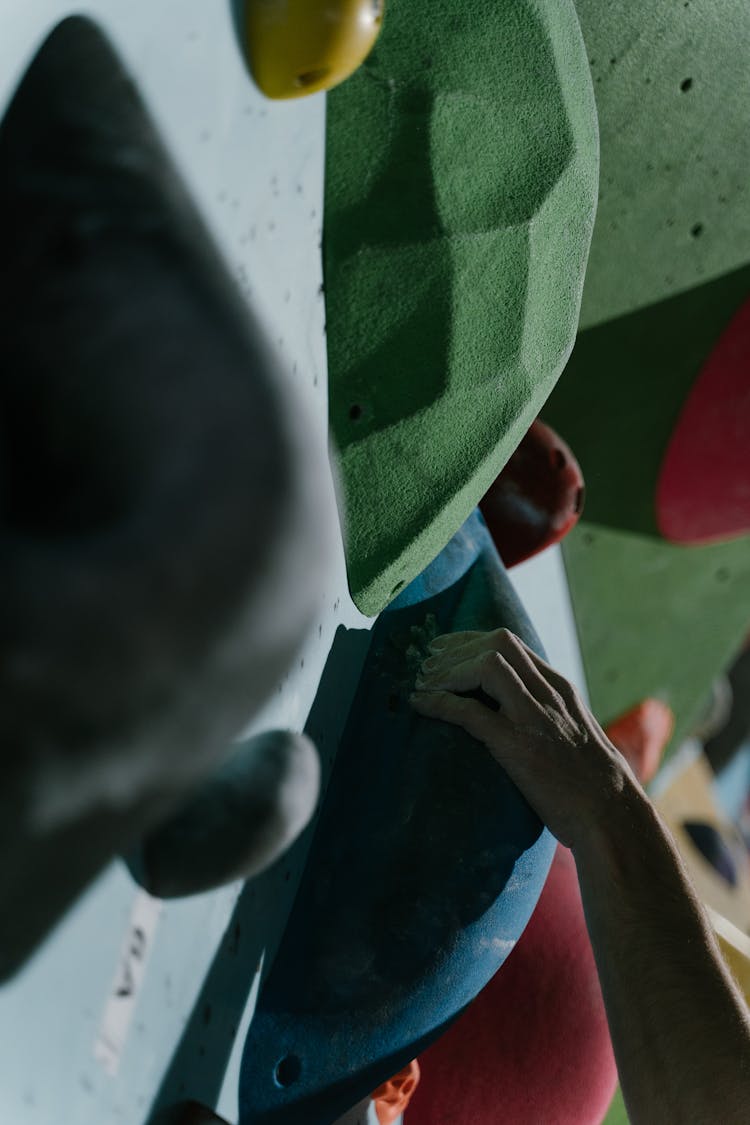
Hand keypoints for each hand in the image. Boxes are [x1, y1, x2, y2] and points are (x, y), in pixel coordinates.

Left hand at [410, 628, 639, 852]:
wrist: (613, 816)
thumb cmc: (594, 786)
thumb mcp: (576, 735)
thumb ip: (551, 718)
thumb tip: (521, 718)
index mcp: (561, 689)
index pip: (512, 644)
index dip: (471, 641)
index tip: (446, 651)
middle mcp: (549, 694)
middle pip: (498, 643)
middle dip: (456, 647)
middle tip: (427, 662)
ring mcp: (534, 718)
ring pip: (486, 665)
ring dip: (447, 670)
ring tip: (423, 682)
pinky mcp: (518, 746)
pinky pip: (470, 712)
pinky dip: (440, 703)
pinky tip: (421, 705)